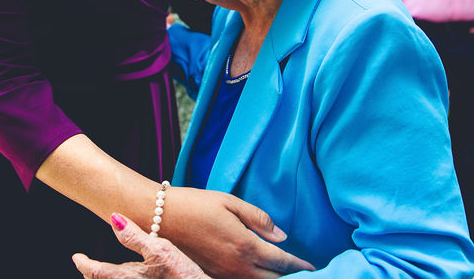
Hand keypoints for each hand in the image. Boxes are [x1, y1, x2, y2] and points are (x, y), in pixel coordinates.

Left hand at [72, 214, 210, 278]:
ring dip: (105, 278)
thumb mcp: (161, 249)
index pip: (96, 271)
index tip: (77, 257)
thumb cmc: (183, 275)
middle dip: (92, 274)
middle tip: (87, 266)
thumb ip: (134, 235)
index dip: (84, 263)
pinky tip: (130, 276)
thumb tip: (114, 218)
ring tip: (103, 272)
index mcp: (128, 277)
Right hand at [158, 187, 314, 278]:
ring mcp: (223, 274)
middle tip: (301, 270)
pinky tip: (257, 273)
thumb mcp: (230, 202)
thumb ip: (259, 219)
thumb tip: (281, 236)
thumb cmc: (196, 204)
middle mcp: (237, 266)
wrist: (160, 218)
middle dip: (287, 275)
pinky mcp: (211, 275)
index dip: (299, 265)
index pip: (281, 261)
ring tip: (282, 272)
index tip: (312, 266)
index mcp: (245, 246)